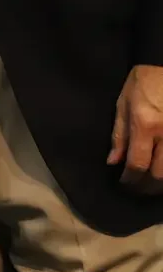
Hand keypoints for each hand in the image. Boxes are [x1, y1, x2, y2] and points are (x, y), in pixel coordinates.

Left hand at [108, 64, 162, 192]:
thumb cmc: (143, 82)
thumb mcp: (123, 104)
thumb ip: (119, 134)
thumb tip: (113, 161)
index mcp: (145, 125)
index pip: (137, 163)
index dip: (129, 180)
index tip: (123, 183)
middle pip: (159, 174)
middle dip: (146, 187)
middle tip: (136, 189)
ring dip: (161, 183)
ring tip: (150, 184)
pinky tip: (161, 172)